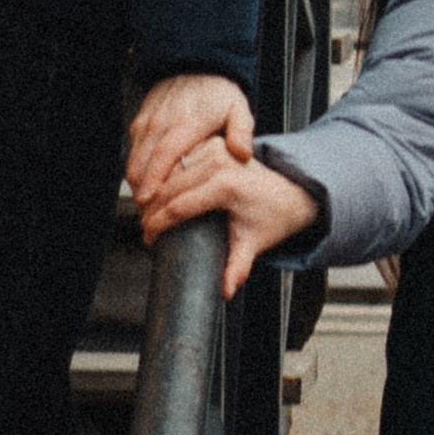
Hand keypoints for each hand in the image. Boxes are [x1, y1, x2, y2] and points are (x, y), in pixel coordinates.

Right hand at [127, 74, 254, 224]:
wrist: (196, 66)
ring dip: (136, 183)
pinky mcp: (140, 122)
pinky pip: (133, 149)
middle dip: (141, 190)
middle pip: (143, 161)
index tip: (150, 200)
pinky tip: (145, 186)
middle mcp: (163, 122)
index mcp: (188, 122)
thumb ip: (242, 132)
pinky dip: (136, 169)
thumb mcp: (239, 109)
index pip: (165, 154)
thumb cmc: (218, 93)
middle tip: (147, 214)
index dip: (155, 178)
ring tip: (145, 206)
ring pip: (134, 158)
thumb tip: (242, 154)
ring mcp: (148, 121)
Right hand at [140, 148, 324, 293]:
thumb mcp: (253, 243)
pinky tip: (155, 191)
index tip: (148, 239)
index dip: (157, 225)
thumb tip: (226, 291)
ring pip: (168, 170)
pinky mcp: (211, 143)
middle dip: (149, 209)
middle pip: (167, 187)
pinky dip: (163, 174)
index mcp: (226, 185)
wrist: (290, 191)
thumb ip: (238, 267)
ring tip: (145, 213)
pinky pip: (177, 159)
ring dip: (152, 189)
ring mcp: (214, 148)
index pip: (177, 206)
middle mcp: (219, 161)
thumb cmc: (271, 218)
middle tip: (143, 229)